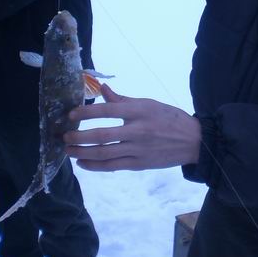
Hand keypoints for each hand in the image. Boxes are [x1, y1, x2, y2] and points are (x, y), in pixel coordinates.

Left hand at [63, 84, 200, 170]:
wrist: (193, 141)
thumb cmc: (169, 118)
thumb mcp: (149, 103)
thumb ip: (123, 100)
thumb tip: (103, 90)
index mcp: (139, 111)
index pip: (108, 111)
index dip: (86, 113)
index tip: (71, 115)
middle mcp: (137, 131)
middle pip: (101, 136)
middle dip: (79, 137)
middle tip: (63, 136)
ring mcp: (138, 150)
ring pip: (104, 154)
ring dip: (82, 152)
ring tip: (68, 150)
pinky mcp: (139, 165)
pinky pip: (112, 166)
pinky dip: (95, 166)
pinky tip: (82, 162)